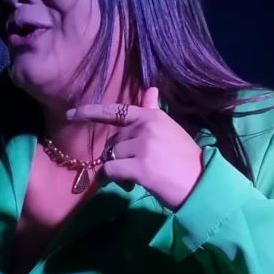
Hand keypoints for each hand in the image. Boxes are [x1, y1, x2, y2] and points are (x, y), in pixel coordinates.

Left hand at [66, 87, 203, 209]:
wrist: (202, 183)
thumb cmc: (186, 159)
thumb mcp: (170, 130)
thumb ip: (153, 112)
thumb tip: (150, 89)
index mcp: (152, 116)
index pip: (116, 110)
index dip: (90, 112)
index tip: (71, 114)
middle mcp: (145, 126)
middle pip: (113, 141)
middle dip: (119, 156)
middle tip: (137, 168)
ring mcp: (143, 145)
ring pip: (111, 156)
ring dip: (119, 170)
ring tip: (137, 178)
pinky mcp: (140, 166)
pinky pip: (111, 170)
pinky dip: (114, 179)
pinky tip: (129, 184)